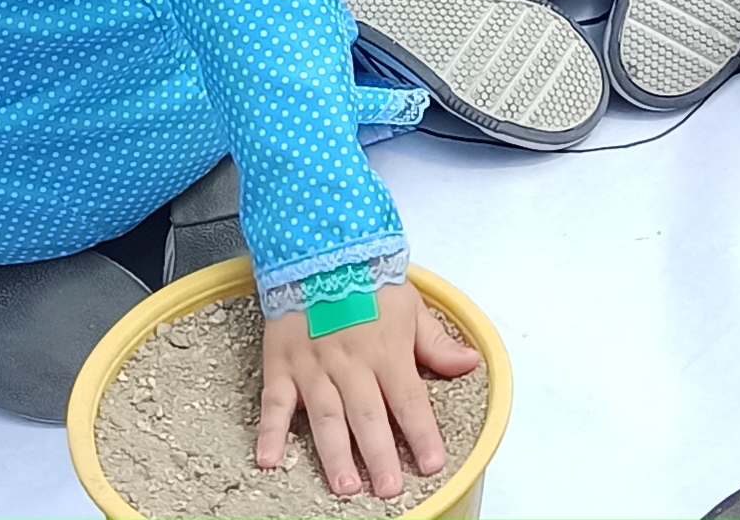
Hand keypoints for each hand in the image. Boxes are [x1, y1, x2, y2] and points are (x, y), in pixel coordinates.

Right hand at [254, 281, 479, 495]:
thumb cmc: (367, 281)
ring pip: (325, 417)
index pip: (409, 401)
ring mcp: (313, 367)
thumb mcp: (411, 307)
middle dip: (379, 455)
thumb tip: (470, 364)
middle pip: (368, 417)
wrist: (317, 250)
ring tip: (345, 486)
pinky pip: (274, 403)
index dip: (422, 434)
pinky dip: (270, 432)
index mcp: (386, 351)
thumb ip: (437, 344)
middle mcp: (350, 363)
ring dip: (334, 454)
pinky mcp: (282, 365)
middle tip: (387, 489)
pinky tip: (270, 461)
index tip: (431, 464)